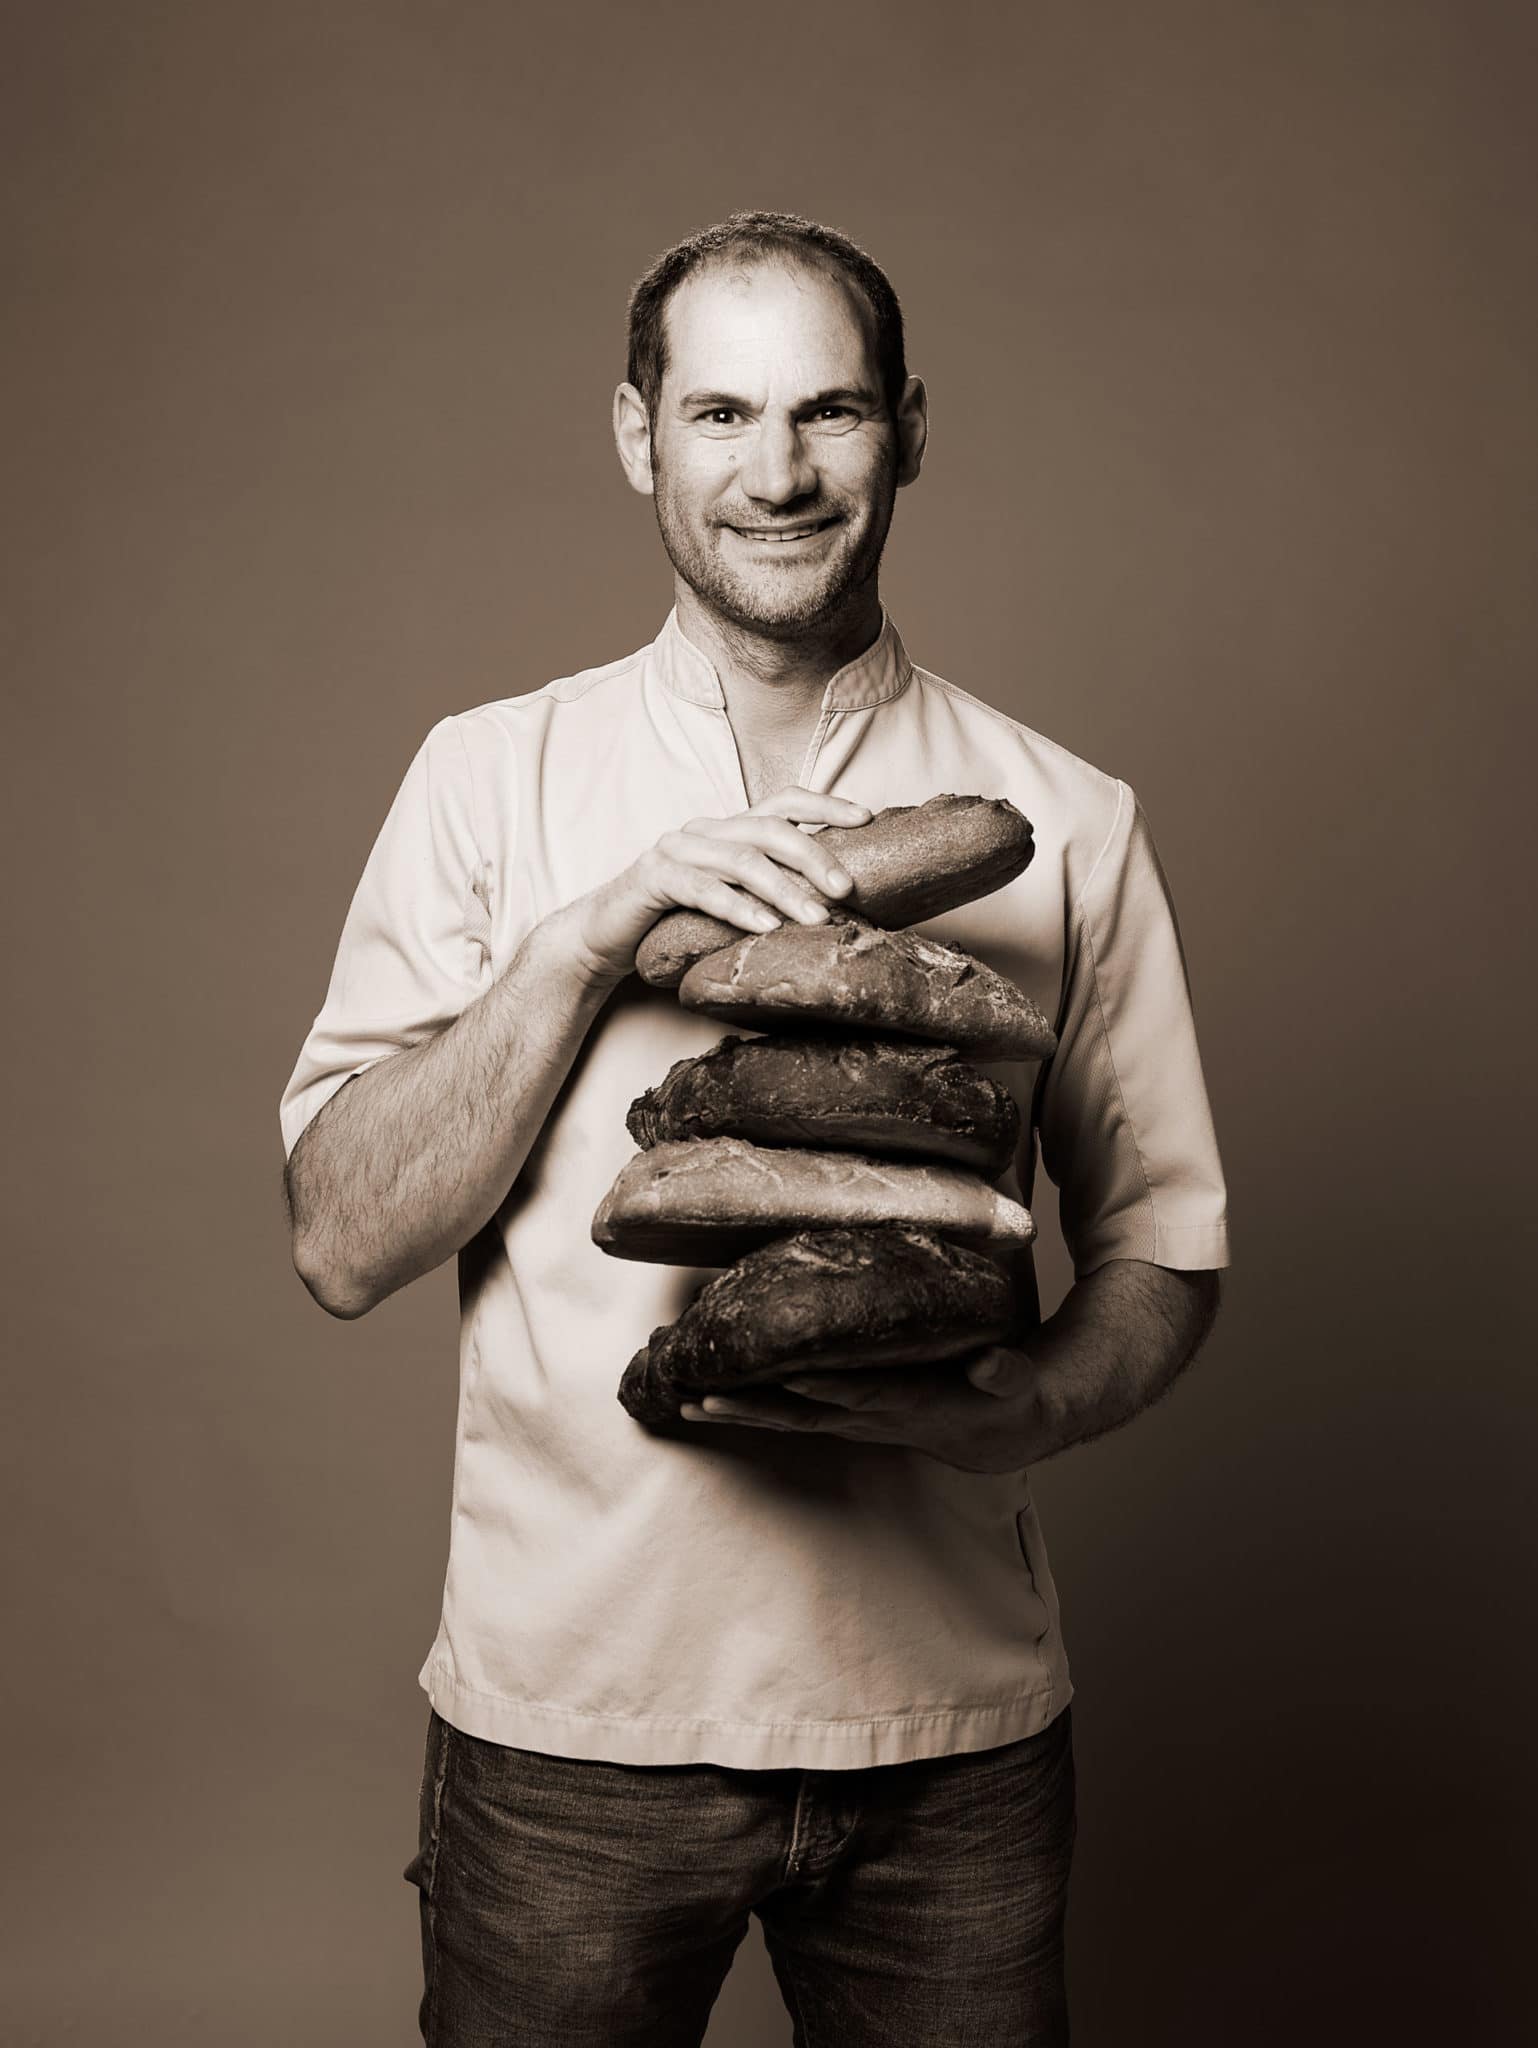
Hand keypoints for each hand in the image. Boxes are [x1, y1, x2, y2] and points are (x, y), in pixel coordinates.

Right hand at [553, 787, 871, 987]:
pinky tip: (765, 927)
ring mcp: (676, 850)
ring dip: (784, 890)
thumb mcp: (730, 901)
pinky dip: (738, 907)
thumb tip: (832, 902)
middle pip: (770, 828)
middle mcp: (706, 831)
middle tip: (846, 888)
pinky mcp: (652, 878)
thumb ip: (768, 890)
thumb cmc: (674, 921)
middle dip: (814, 855)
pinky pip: (702, 889)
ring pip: (741, 860)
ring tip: (816, 918)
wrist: (604, 937)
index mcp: (729, 830)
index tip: (866, 818)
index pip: (784, 802)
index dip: (826, 805)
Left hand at [678, 1346, 1043, 1474]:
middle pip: (806, 1415)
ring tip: (686, 1401)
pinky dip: (746, 1408)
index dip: (830, 1389)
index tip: (791, 1376)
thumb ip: (1006, 1373)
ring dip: (737, 1412)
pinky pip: (786, 1415)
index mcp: (912, 1402)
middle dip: (755, 1408)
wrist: (991, 1434)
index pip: (865, 1395)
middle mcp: (872, 1417)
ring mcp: (852, 1420)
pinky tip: (704, 1398)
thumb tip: (994, 1364)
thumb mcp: (1015, 1386)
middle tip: (705, 1398)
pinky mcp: (840, 1416)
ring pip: (787, 1419)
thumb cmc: (1002, 1399)